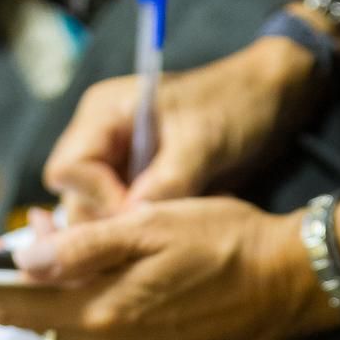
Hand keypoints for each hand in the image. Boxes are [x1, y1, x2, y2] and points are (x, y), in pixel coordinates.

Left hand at [0, 197, 337, 339]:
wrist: (291, 283)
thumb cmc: (228, 241)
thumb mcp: (152, 225)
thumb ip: (85, 245)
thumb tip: (24, 258)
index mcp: (102, 312)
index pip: (13, 305)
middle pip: (32, 322)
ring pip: (62, 327)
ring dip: (34, 300)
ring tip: (9, 265)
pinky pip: (94, 334)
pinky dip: (71, 309)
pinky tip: (71, 283)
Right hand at [44, 38, 323, 220]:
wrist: (271, 101)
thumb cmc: (236, 104)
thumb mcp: (203, 141)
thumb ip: (167, 181)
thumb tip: (133, 224)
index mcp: (103, 114)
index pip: (68, 171)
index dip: (96, 201)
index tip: (138, 216)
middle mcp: (101, 139)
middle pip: (76, 200)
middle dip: (108, 225)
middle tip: (150, 238)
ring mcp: (119, 164)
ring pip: (98, 217)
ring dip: (127, 233)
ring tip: (166, 237)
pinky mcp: (139, 185)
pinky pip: (125, 219)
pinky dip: (142, 232)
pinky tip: (172, 234)